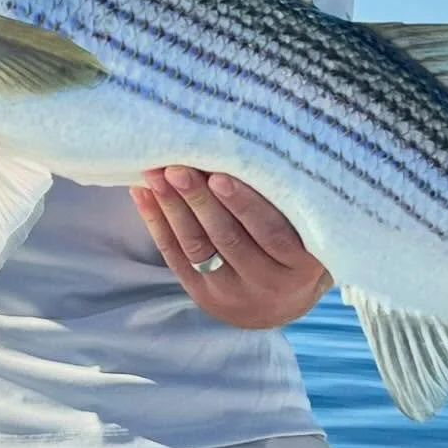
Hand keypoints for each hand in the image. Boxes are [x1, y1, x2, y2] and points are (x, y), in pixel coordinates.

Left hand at [132, 167, 333, 329]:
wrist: (280, 301)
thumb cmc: (297, 242)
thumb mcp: (304, 224)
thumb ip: (282, 196)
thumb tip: (239, 146)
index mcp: (301, 263)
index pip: (271, 232)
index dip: (244, 204)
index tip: (219, 175)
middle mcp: (268, 283)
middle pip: (228, 238)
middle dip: (199, 200)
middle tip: (177, 168)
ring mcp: (233, 293)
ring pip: (198, 247)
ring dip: (172, 207)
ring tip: (155, 175)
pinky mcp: (204, 295)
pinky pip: (176, 257)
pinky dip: (158, 223)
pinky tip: (143, 194)